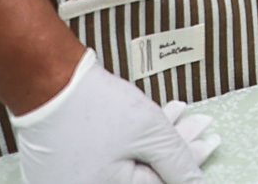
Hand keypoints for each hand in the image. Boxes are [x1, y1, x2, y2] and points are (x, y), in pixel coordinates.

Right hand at [11, 50, 218, 183]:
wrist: (45, 83)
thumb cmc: (96, 108)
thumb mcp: (151, 132)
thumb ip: (177, 161)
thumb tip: (197, 183)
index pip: (160, 182)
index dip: (189, 160)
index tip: (211, 142)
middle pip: (143, 173)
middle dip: (175, 146)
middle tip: (200, 122)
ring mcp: (69, 182)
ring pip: (126, 162)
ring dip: (154, 139)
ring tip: (177, 110)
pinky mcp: (59, 168)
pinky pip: (103, 158)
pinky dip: (128, 139)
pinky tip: (150, 116)